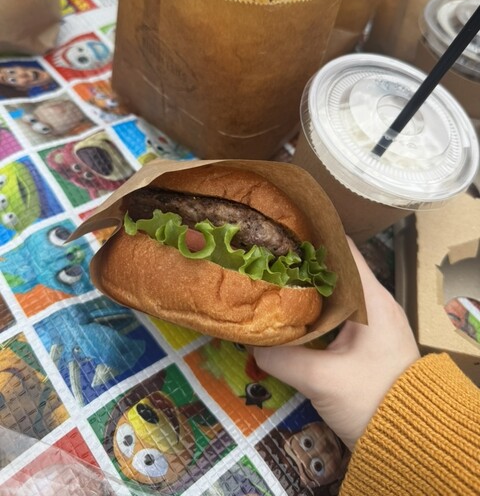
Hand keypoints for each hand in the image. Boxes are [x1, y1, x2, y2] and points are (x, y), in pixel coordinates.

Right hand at [253, 237, 419, 450]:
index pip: (343, 251)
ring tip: (270, 281)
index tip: (281, 230)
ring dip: (305, 290)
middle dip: (301, 263)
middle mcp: (373, 304)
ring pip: (332, 295)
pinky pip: (334, 317)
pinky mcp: (364, 344)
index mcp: (372, 300)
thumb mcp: (323, 379)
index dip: (313, 236)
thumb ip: (283, 359)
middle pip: (333, 271)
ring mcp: (370, 324)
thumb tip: (250, 344)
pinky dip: (312, 313)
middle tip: (266, 257)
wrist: (409, 440)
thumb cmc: (373, 399)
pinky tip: (288, 316)